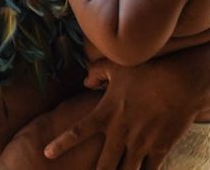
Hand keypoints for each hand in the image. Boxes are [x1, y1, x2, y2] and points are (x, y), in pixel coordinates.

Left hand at [45, 52, 209, 168]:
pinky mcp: (160, 148)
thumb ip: (96, 73)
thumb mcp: (115, 67)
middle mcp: (119, 133)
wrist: (179, 83)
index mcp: (105, 114)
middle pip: (103, 164)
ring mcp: (140, 143)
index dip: (60, 144)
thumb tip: (85, 80)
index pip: (76, 132)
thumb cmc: (146, 72)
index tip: (47, 154)